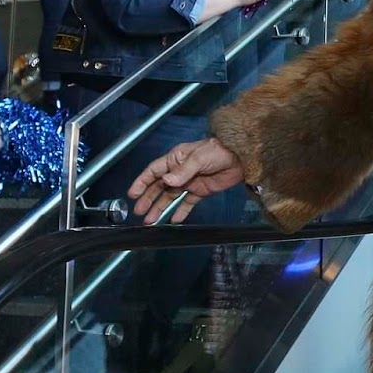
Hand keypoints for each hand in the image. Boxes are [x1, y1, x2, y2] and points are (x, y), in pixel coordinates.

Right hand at [128, 138, 245, 223]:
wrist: (239, 157)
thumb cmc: (217, 151)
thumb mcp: (198, 158)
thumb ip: (183, 171)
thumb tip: (167, 182)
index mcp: (174, 159)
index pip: (153, 172)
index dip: (142, 182)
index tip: (132, 194)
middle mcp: (178, 172)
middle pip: (159, 187)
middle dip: (148, 200)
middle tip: (139, 213)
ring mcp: (189, 182)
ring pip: (170, 197)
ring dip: (161, 208)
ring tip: (151, 221)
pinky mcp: (200, 191)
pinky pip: (187, 203)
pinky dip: (180, 211)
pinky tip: (173, 220)